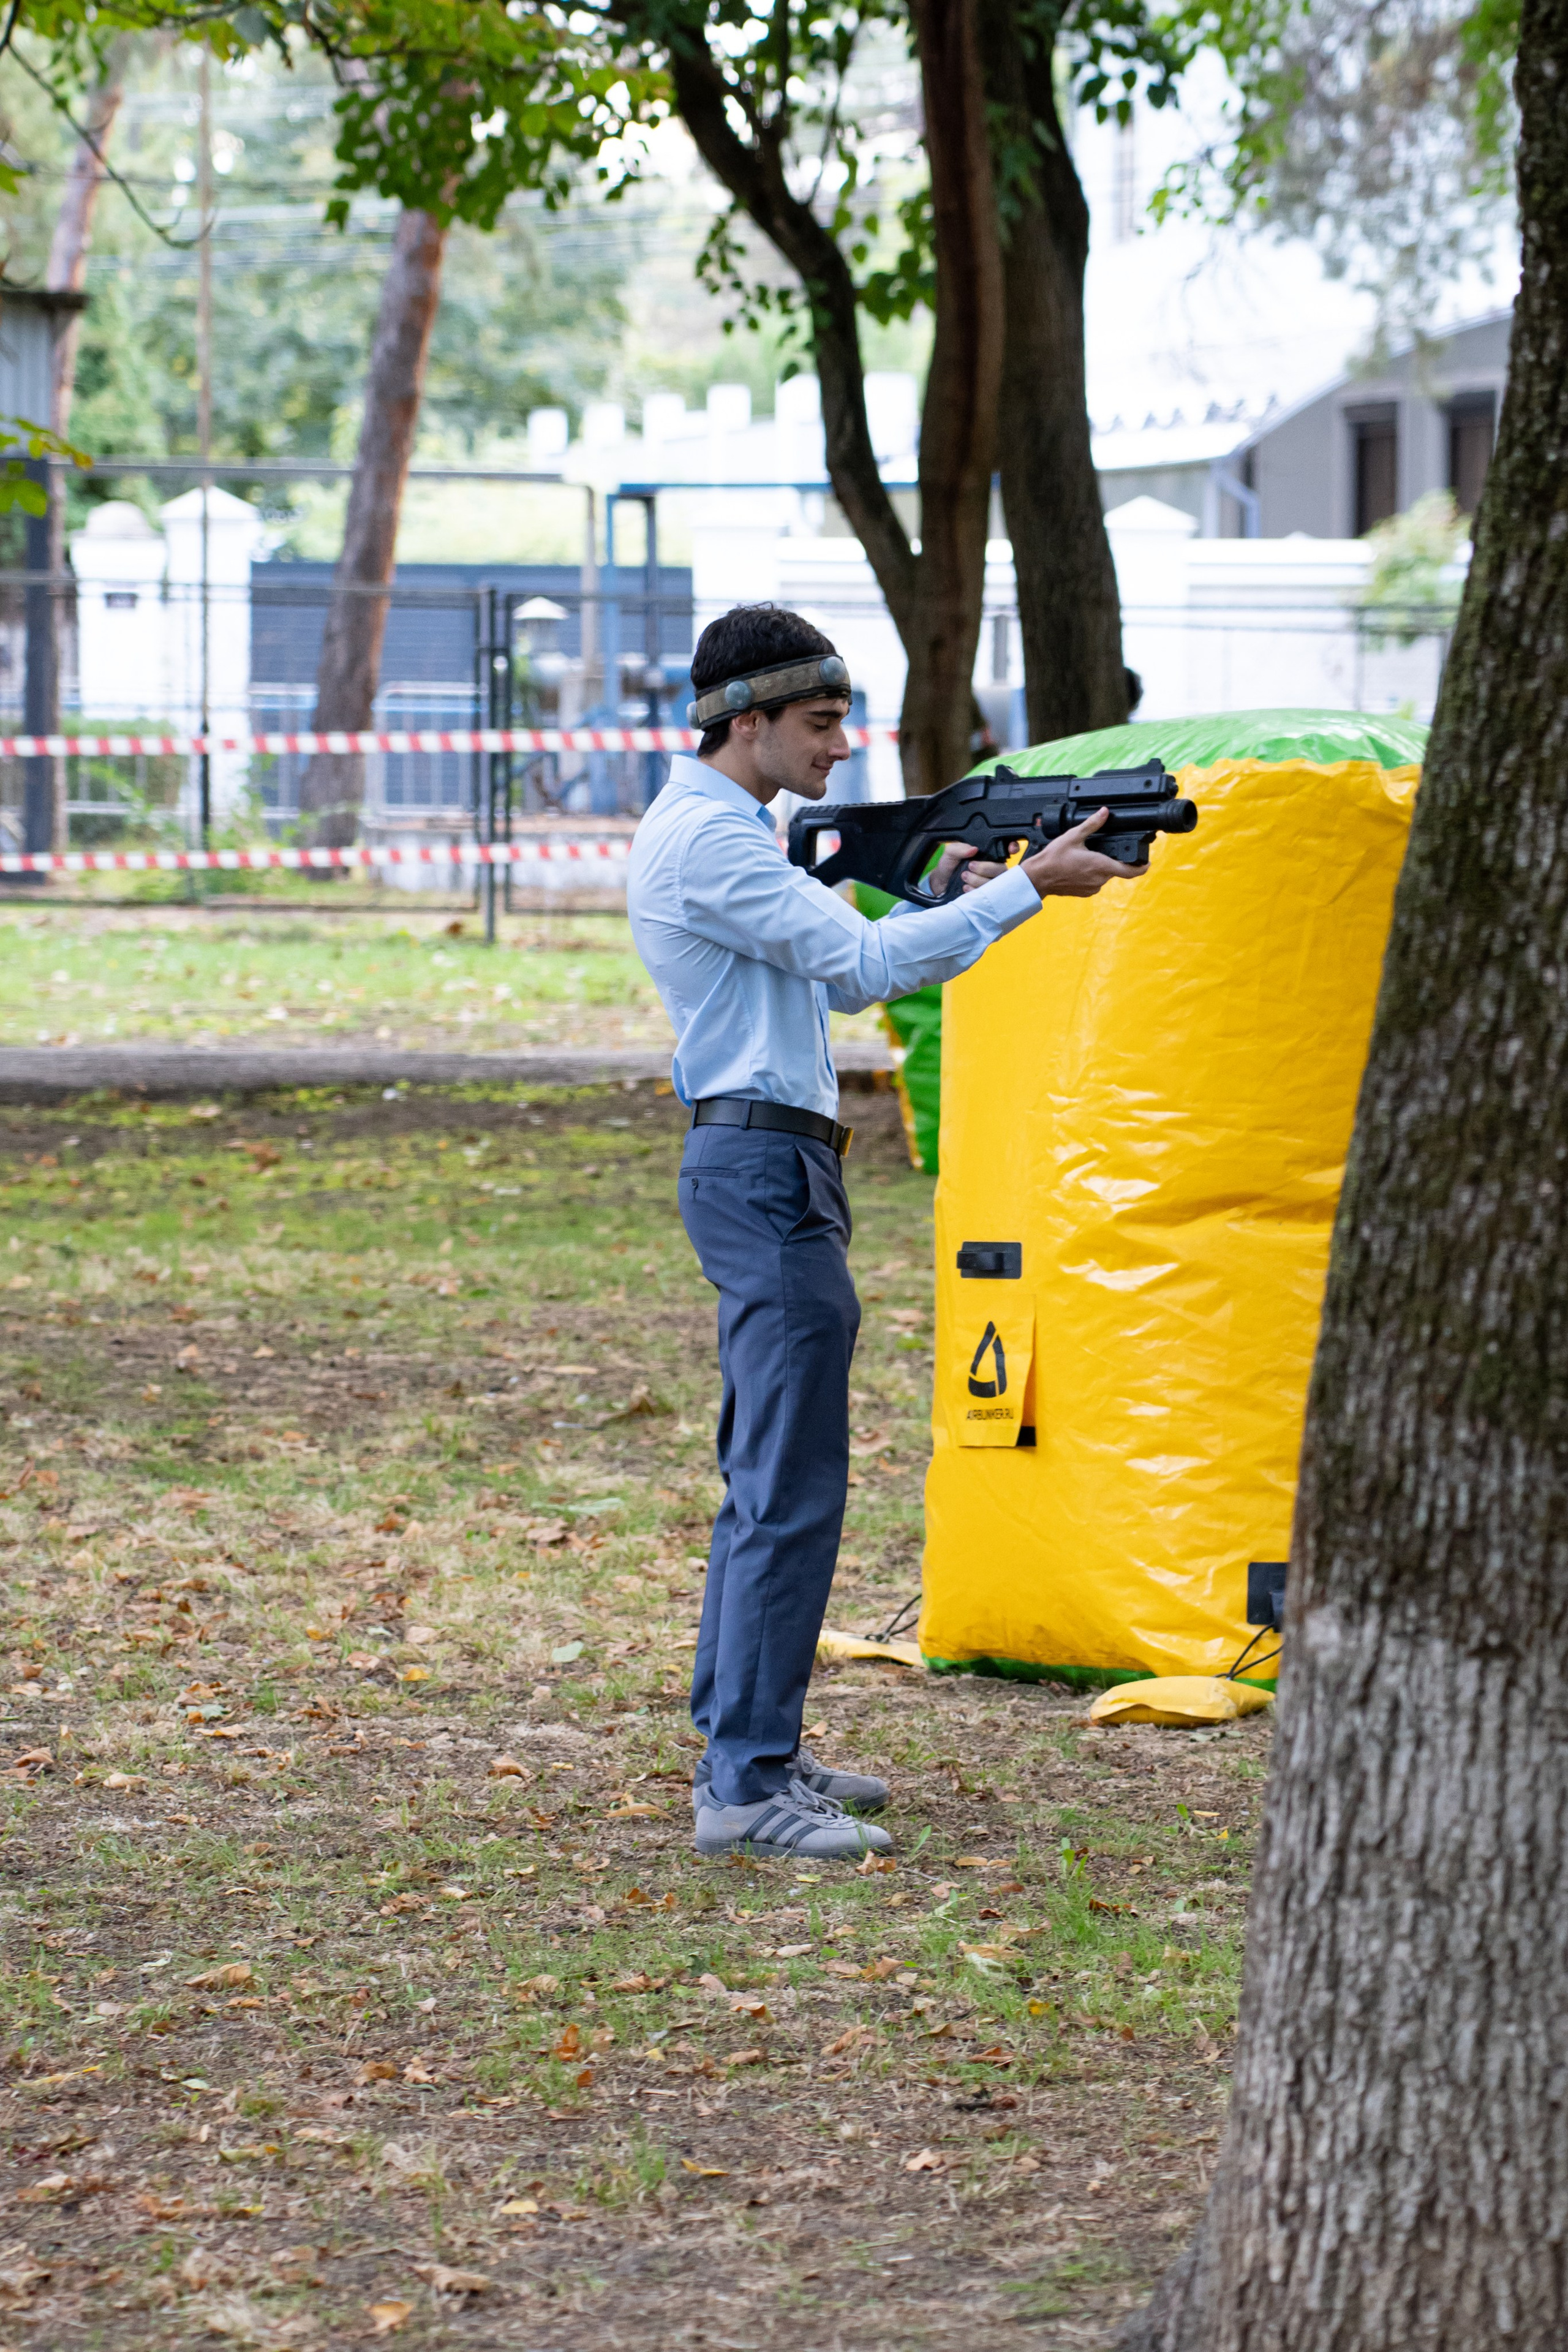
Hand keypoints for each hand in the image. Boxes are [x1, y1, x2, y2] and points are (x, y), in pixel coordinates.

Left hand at [925, 841, 1011, 898]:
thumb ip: (960, 848)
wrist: (940, 885)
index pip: (1008, 849)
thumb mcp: (950, 853)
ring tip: (964, 878)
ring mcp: (993, 883)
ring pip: (997, 883)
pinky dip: (977, 891)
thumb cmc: (949, 867)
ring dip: (979, 880)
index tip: (1011, 849)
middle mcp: (994, 868)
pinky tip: (967, 888)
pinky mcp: (988, 896)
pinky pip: (990, 895)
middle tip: (970, 867)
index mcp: (988, 854)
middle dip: (986, 868)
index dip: (1013, 848)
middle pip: (1002, 868)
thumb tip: (973, 849)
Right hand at [1021, 807, 1145, 899]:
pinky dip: (1091, 874)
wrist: (1038, 878)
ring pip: (1104, 875)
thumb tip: (1104, 812)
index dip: (1142, 867)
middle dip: (1111, 859)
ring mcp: (1092, 887)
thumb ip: (1092, 824)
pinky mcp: (1085, 892)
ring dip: (1100, 867)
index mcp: (1101, 865)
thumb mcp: (1073, 836)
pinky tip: (1079, 867)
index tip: (1147, 862)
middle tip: (1100, 849)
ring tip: (1086, 857)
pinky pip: (1095, 882)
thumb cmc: (1054, 858)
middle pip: (1115, 869)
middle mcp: (1100, 879)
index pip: (1131, 871)